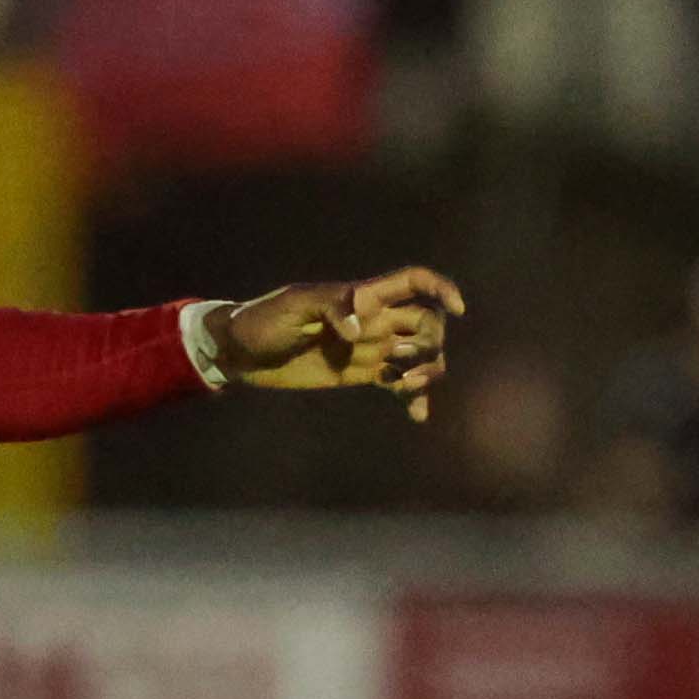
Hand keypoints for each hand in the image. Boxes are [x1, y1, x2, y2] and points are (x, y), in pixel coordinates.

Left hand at [214, 267, 461, 416]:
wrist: (240, 352)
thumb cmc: (262, 320)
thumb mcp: (292, 306)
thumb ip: (331, 308)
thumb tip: (362, 330)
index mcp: (363, 296)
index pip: (413, 282)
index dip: (441, 289)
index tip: (458, 310)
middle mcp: (374, 320)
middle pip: (426, 323)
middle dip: (429, 342)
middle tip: (400, 363)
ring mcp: (369, 348)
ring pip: (419, 354)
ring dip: (426, 370)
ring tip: (404, 386)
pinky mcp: (359, 374)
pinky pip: (397, 384)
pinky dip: (413, 398)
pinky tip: (417, 415)